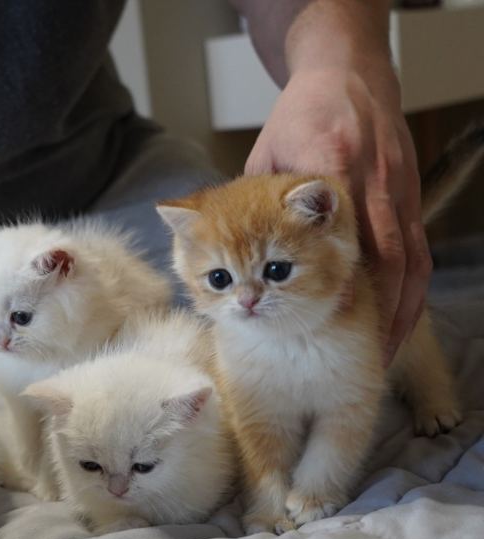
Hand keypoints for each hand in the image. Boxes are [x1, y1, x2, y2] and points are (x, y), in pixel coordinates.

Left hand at [245, 61, 430, 363]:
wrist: (348, 71)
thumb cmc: (299, 116)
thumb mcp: (265, 156)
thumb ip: (256, 205)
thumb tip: (235, 255)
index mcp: (331, 162)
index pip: (337, 232)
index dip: (336, 277)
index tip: (326, 320)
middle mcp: (373, 179)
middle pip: (383, 256)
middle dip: (376, 310)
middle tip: (361, 354)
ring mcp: (399, 189)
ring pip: (408, 262)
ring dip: (400, 311)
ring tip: (383, 353)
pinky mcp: (411, 196)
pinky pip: (417, 253)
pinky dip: (410, 292)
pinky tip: (398, 322)